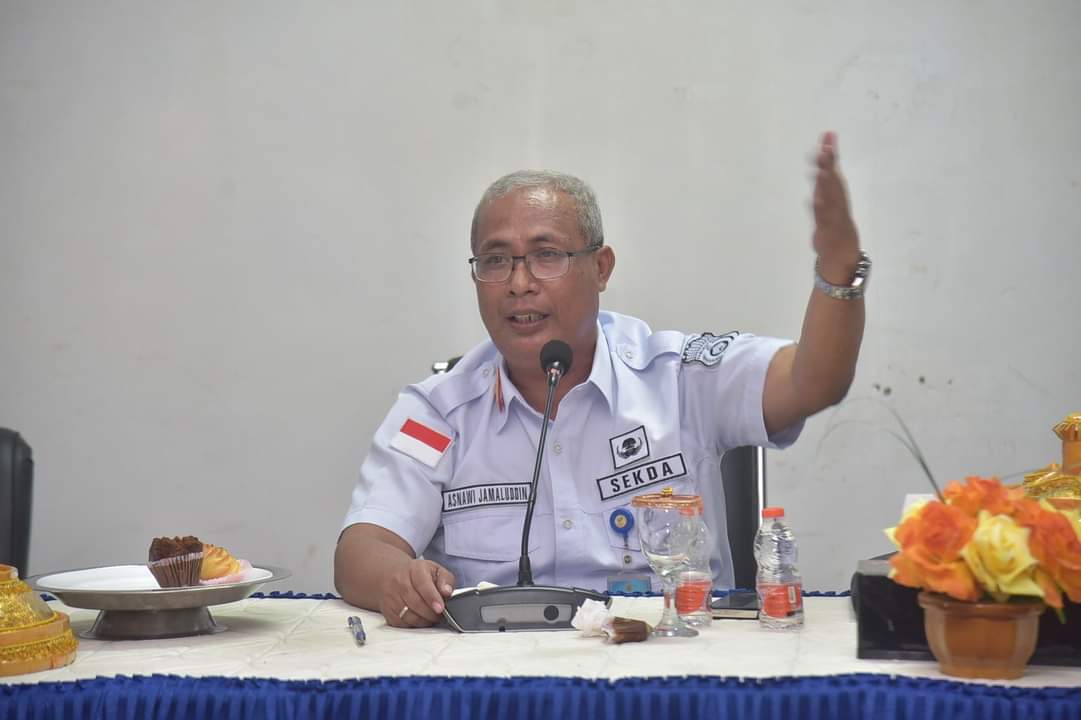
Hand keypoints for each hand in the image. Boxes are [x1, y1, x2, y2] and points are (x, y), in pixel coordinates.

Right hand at [381, 558, 455, 627]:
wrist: (391, 575)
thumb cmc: (418, 574)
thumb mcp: (435, 570)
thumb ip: (445, 579)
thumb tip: (447, 592)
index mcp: (415, 569)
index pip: (423, 585)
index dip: (432, 598)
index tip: (440, 608)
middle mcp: (400, 582)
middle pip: (416, 603)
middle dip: (431, 613)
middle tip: (439, 614)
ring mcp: (391, 597)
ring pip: (410, 616)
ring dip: (424, 620)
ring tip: (431, 615)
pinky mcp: (387, 611)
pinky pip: (403, 624)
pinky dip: (414, 624)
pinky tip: (419, 617)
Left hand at [812, 132, 860, 283]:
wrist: (841, 262)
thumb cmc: (836, 237)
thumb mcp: (829, 213)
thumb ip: (823, 197)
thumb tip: (817, 181)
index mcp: (837, 199)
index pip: (833, 172)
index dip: (830, 154)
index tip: (827, 134)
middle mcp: (837, 205)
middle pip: (833, 180)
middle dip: (829, 161)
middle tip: (826, 142)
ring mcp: (834, 218)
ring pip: (830, 196)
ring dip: (827, 179)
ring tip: (823, 162)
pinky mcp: (829, 232)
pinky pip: (824, 219)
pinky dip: (821, 208)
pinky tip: (815, 197)